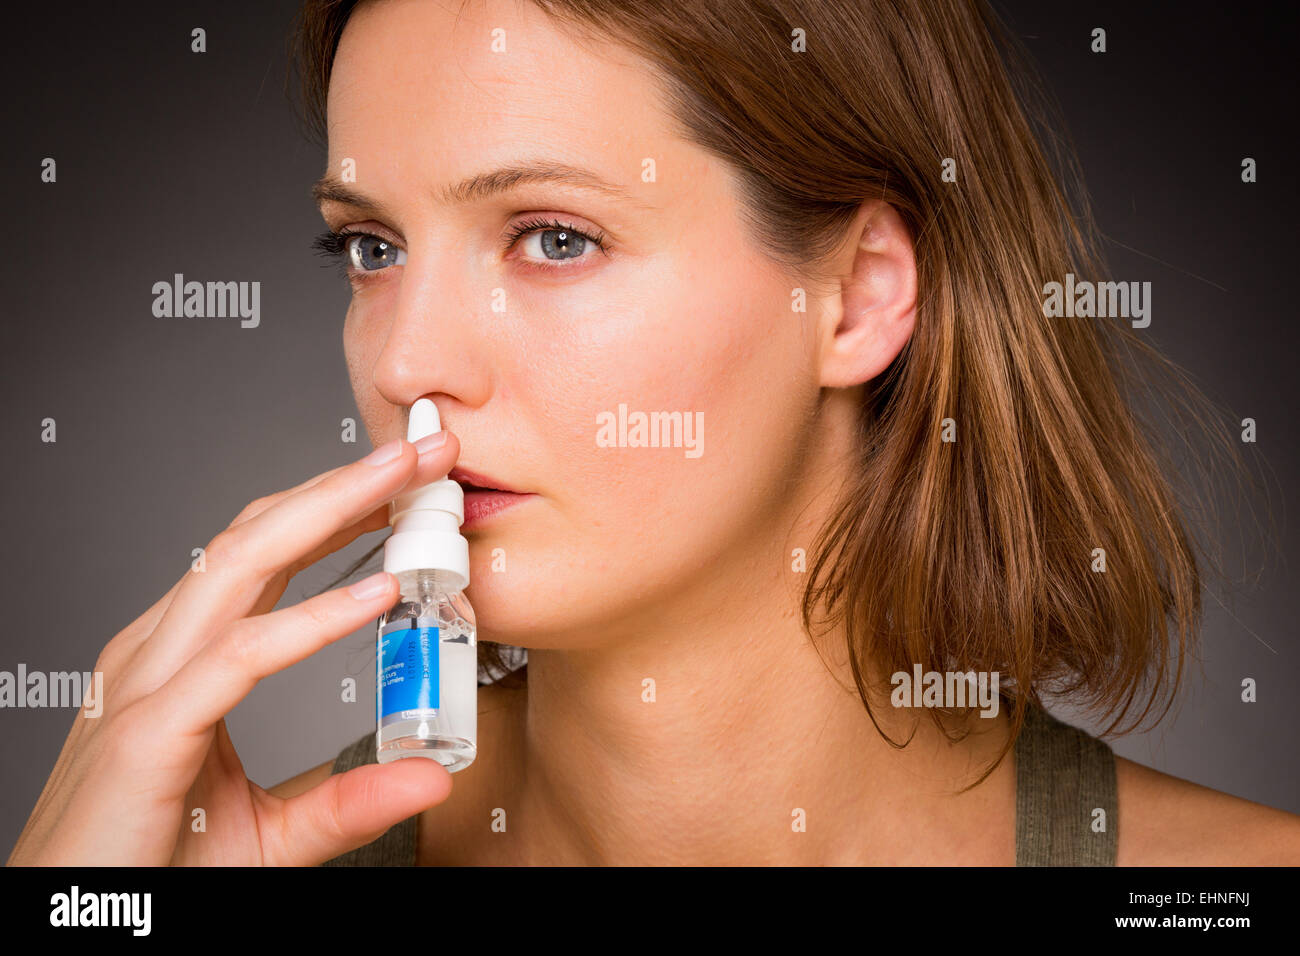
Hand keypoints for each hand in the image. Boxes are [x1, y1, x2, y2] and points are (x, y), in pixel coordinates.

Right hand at [7, 433, 460, 864]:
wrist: (70, 933)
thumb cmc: (151, 876)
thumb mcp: (274, 834)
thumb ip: (347, 800)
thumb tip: (431, 777)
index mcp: (185, 661)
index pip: (265, 557)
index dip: (336, 509)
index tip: (407, 485)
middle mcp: (160, 655)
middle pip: (256, 538)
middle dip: (343, 485)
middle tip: (423, 450)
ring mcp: (145, 687)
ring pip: (239, 568)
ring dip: (330, 514)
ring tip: (403, 484)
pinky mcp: (145, 735)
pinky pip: (236, 659)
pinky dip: (307, 622)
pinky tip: (372, 598)